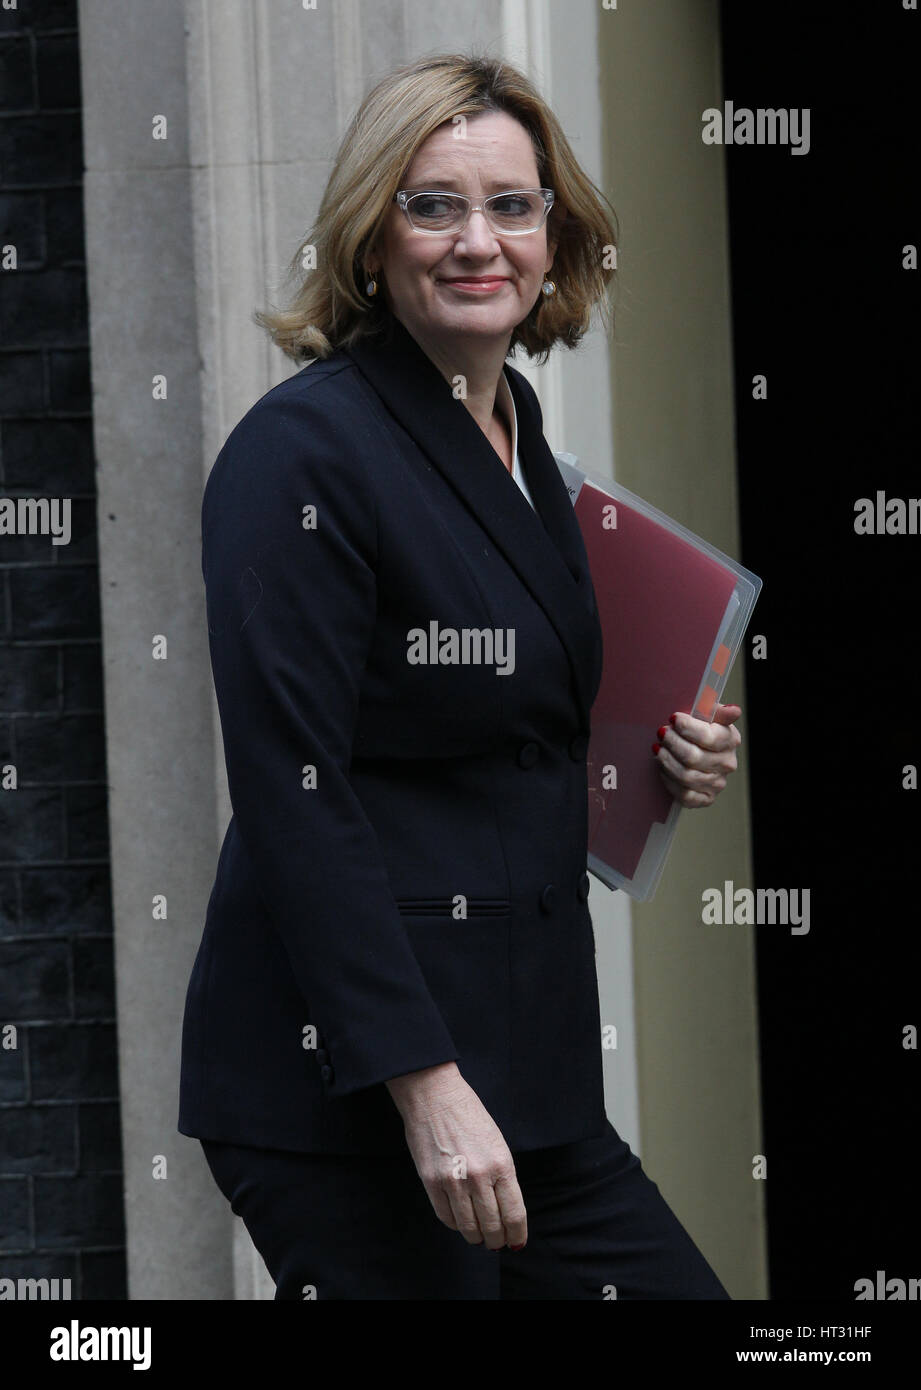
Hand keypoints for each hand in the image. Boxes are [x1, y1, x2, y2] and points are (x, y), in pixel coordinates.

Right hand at [385, 1062, 526, 1250]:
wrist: (435, 1097)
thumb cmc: (470, 1117)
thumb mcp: (497, 1145)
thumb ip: (502, 1178)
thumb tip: (505, 1213)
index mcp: (502, 1165)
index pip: (514, 1214)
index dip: (517, 1235)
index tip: (517, 1242)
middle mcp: (479, 1176)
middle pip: (492, 1226)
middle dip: (497, 1240)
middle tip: (496, 1242)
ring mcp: (453, 1181)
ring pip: (469, 1228)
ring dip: (476, 1237)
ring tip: (478, 1236)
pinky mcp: (431, 1182)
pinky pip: (446, 1217)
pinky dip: (455, 1225)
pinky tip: (460, 1221)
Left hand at [652, 703, 741, 807]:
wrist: (695, 750)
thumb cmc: (699, 730)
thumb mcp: (708, 714)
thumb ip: (717, 710)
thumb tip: (734, 710)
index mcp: (730, 740)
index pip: (709, 737)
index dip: (688, 728)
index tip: (674, 718)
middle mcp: (727, 764)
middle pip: (694, 757)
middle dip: (673, 743)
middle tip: (662, 733)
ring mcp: (717, 783)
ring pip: (687, 776)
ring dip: (667, 761)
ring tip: (658, 749)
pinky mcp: (706, 798)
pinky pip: (685, 795)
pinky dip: (669, 780)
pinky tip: (663, 767)